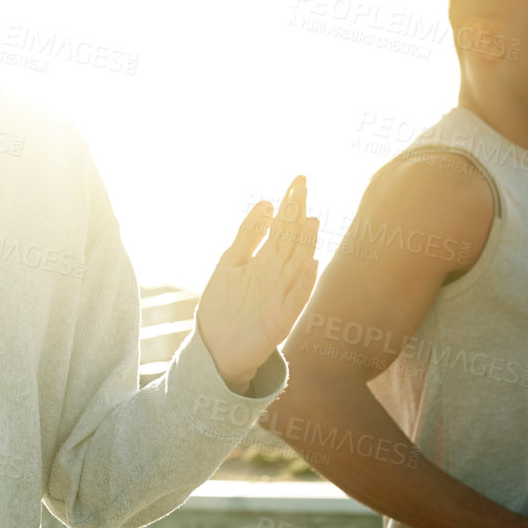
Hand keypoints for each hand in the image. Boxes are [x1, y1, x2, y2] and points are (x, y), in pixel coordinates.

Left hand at [197, 176, 319, 392]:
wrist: (216, 348)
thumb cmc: (223, 305)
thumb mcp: (230, 263)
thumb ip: (248, 235)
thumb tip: (267, 203)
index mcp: (267, 261)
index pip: (283, 226)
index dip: (290, 203)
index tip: (298, 179)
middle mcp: (278, 275)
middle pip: (291, 239)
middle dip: (297, 213)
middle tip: (302, 184)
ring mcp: (281, 296)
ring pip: (298, 265)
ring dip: (306, 244)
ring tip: (311, 220)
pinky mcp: (280, 320)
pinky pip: (296, 299)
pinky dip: (304, 282)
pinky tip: (309, 264)